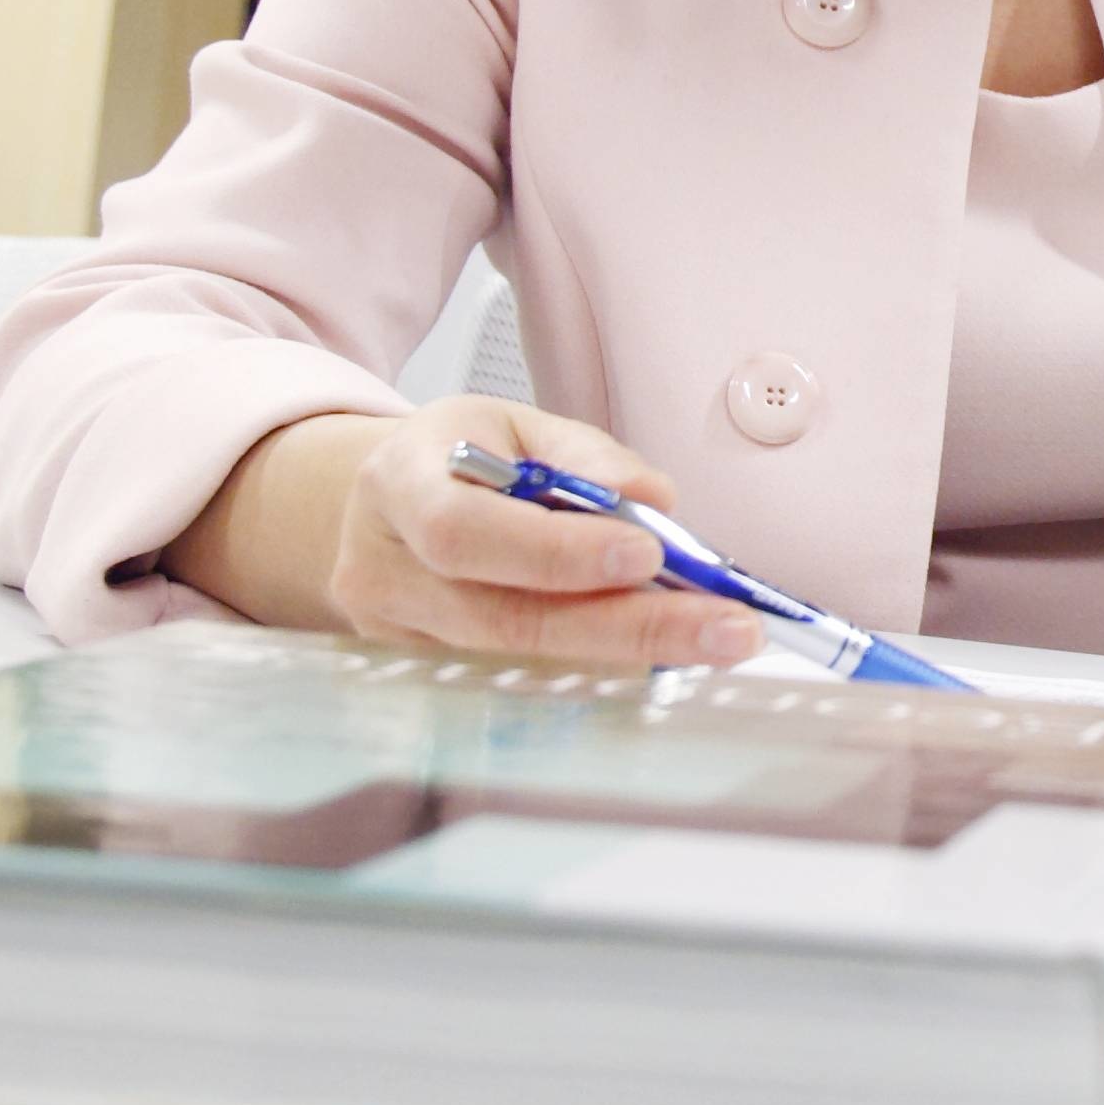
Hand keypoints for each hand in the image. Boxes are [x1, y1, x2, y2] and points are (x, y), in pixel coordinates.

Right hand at [317, 397, 759, 670]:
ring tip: (716, 638)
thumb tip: (655, 501)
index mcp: (399, 485)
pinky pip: (523, 679)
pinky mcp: (430, 676)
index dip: (555, 552)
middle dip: (628, 626)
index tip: (648, 553)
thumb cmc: (456, 459)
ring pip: (522, 662)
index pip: (466, 531)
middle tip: (725, 627)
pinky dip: (600, 665)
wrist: (378, 509)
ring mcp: (400, 638)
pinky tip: (666, 652)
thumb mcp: (514, 425)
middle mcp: (387, 572)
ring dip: (630, 652)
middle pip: (505, 619)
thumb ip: (586, 457)